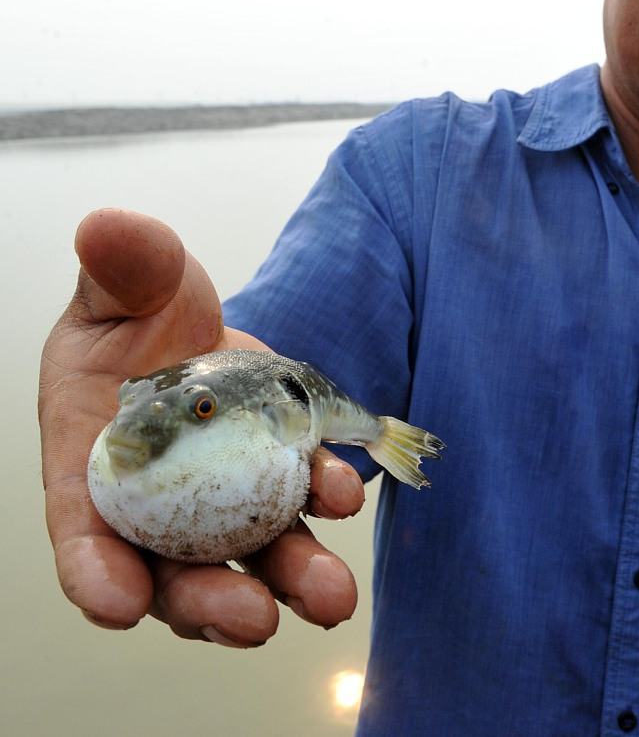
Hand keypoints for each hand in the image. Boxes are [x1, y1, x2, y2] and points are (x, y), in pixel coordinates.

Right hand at [39, 208, 365, 645]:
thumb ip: (119, 269)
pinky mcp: (280, 478)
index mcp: (92, 469)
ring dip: (291, 579)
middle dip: (212, 604)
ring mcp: (225, 499)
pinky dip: (325, 502)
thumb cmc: (140, 313)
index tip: (118, 600)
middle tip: (255, 619)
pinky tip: (347, 490)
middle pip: (175, 571)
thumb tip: (106, 226)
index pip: (83, 534)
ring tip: (332, 597)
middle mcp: (159, 503)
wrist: (200, 325)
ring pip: (251, 554)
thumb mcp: (123, 287)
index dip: (94, 572)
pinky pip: (304, 501)